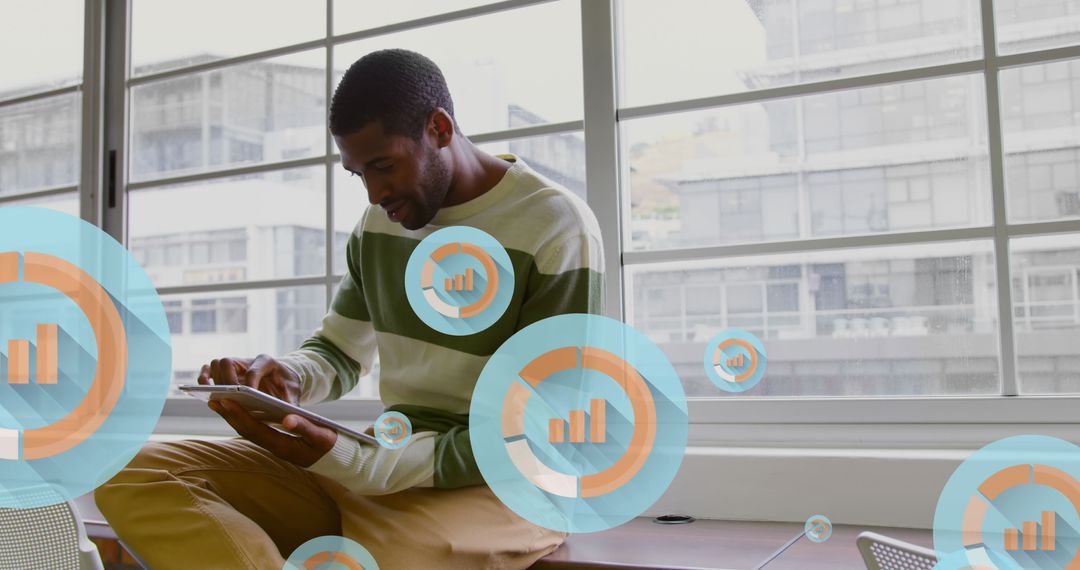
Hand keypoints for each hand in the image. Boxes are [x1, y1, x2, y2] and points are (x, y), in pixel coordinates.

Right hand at [198, 353, 299, 404]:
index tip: (247, 396)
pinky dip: (204, 379)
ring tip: (215, 397)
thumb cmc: (288, 387)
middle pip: (228, 363)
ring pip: (216, 364)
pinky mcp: (226, 371)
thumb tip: (287, 421)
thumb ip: (292, 404)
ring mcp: (236, 364)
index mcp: (268, 362)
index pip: (254, 370)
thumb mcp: (295, 394)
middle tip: (228, 398)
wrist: (284, 378)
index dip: (249, 384)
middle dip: (227, 382)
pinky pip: (208, 370)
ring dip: (213, 380)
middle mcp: (248, 360)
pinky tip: (206, 394)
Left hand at [208, 400, 337, 467]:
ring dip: (233, 417)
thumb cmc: (328, 446)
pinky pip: (254, 429)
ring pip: (248, 431)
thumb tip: (287, 418)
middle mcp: (274, 448)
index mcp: (283, 446)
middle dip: (230, 415)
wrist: (333, 458)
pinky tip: (236, 408)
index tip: (227, 401)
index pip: (256, 430)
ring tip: (219, 402)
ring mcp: (273, 446)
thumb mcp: (321, 436)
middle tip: (214, 399)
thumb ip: (304, 427)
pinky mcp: (274, 441)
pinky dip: (243, 418)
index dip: (240, 416)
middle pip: (246, 431)